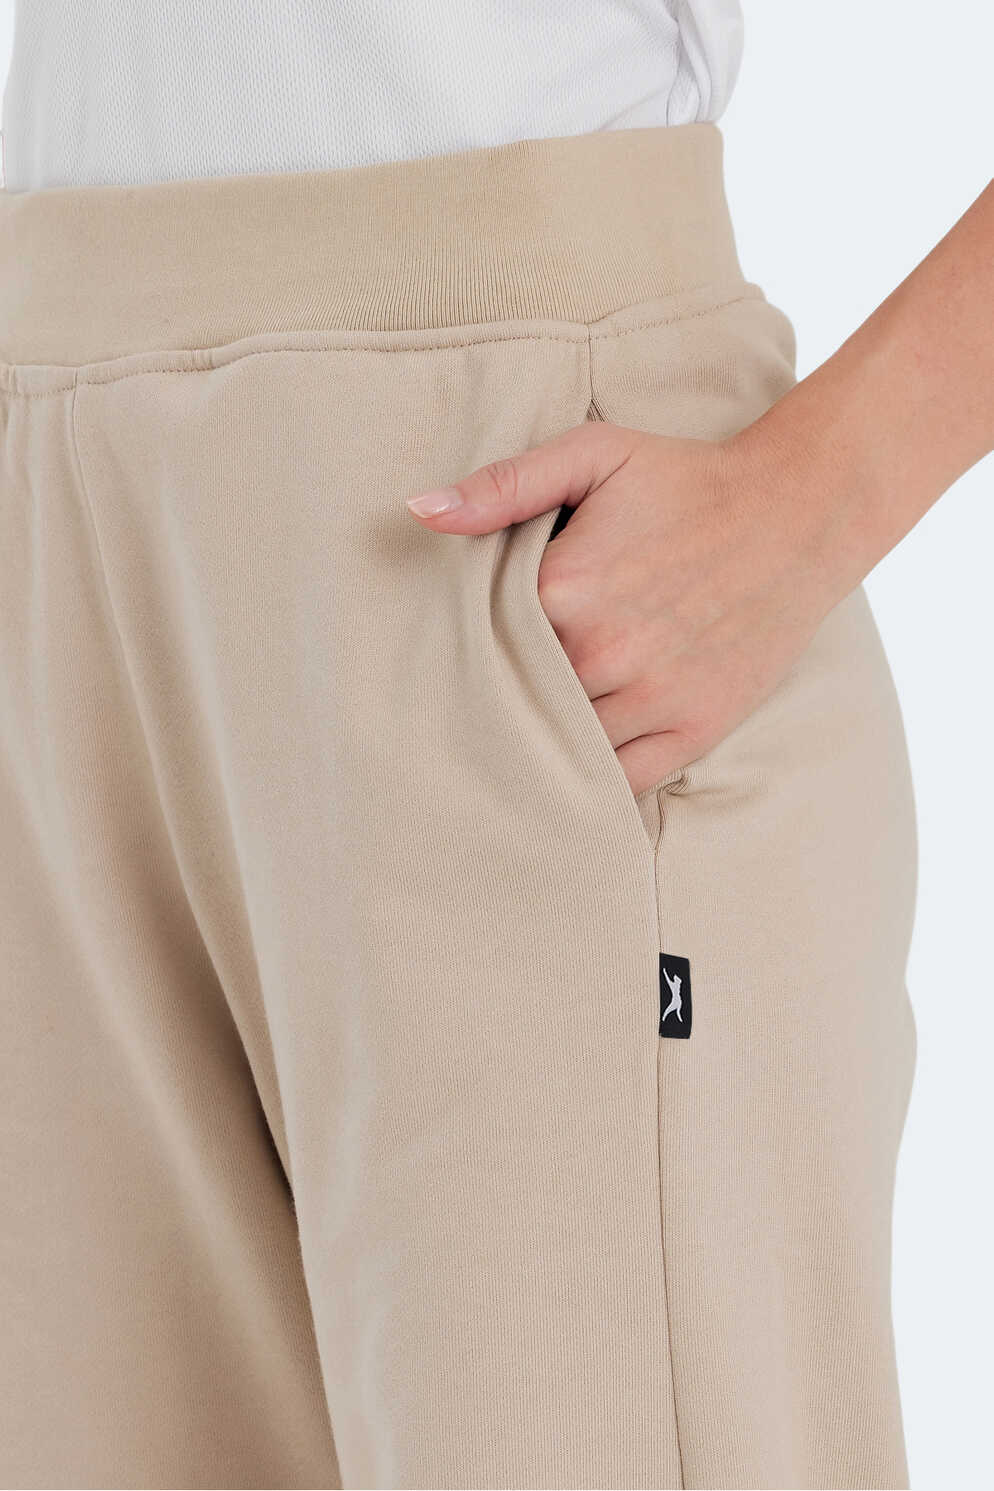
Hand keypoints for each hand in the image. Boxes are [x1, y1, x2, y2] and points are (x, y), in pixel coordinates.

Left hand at [406, 420, 847, 793]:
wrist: (797, 513)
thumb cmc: (687, 481)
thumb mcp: (594, 455)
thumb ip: (504, 484)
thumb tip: (419, 511)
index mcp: (565, 590)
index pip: (478, 646)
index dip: (463, 652)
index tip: (449, 656)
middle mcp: (604, 654)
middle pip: (515, 703)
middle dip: (495, 704)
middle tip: (462, 717)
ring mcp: (652, 698)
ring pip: (562, 750)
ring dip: (537, 749)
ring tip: (512, 745)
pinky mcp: (693, 730)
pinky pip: (620, 784)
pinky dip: (590, 788)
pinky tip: (566, 778)